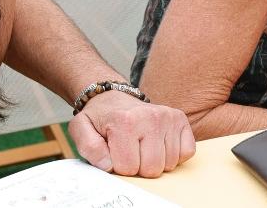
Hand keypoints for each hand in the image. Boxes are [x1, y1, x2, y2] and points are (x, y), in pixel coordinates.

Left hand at [69, 90, 194, 176]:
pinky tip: (157, 144)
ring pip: (169, 164)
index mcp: (124, 121)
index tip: (113, 151)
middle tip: (127, 149)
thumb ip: (88, 147)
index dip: (118, 165)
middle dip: (137, 166)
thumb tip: (108, 165)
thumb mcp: (80, 128)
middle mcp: (150, 117)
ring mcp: (168, 118)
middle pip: (151, 169)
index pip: (127, 168)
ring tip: (140, 145)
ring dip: (154, 161)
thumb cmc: (99, 118)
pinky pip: (186, 154)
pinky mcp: (180, 120)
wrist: (111, 98)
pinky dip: (172, 155)